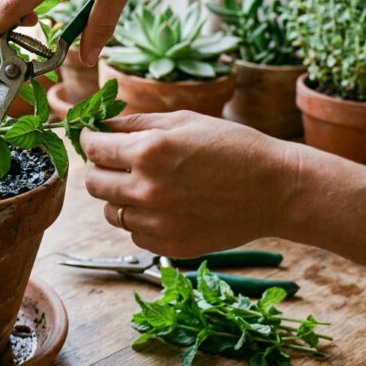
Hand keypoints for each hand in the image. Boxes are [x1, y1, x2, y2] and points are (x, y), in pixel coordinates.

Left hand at [80, 111, 297, 257]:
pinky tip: (167, 206)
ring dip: (119, 197)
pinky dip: (141, 220)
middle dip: (100, 169)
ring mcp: (156, 222)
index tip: (94, 139)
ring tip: (148, 185)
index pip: (93, 149)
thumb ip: (135, 123)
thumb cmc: (233, 147)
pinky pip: (134, 233)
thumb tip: (99, 125)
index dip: (89, 141)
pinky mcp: (168, 245)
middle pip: (93, 183)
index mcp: (148, 152)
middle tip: (116, 162)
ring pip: (110, 211)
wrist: (276, 190)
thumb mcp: (183, 120)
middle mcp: (146, 189)